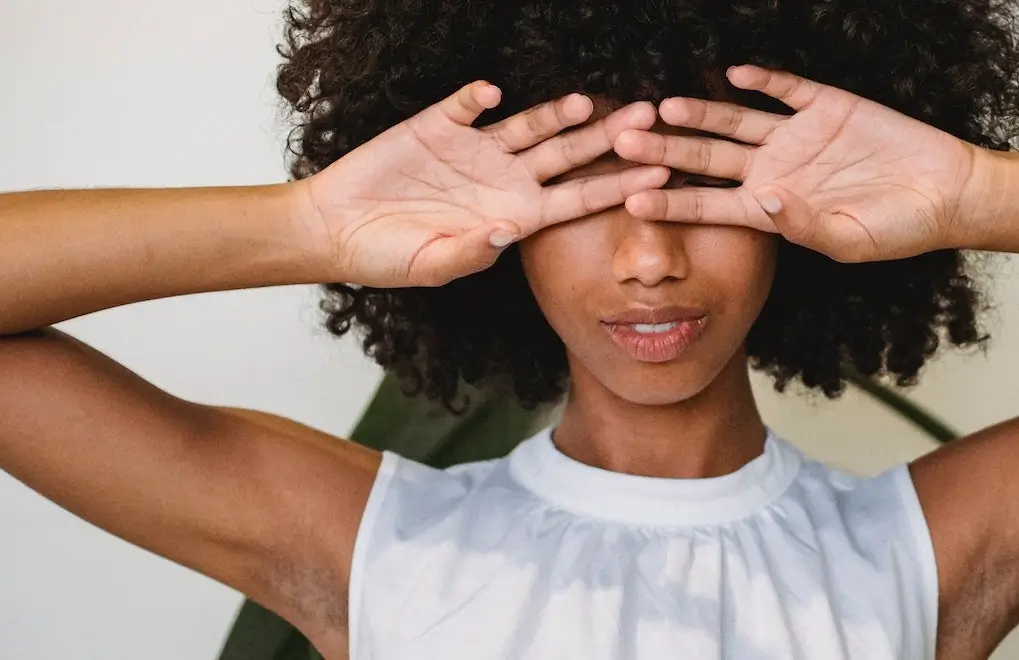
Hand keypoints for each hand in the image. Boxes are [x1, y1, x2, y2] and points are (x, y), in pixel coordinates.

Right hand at [293, 82, 668, 286]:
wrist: (336, 230)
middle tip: (648, 117)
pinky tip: (492, 93)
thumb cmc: (389, 257)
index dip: (619, 186)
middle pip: (567, 154)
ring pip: (527, 125)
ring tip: (587, 102)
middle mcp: (504, 178)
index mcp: (515, 215)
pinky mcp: (436, 126)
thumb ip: (470, 253)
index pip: (579, 198)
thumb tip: (503, 231)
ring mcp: (474, 149)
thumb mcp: (432, 266)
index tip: (660, 175)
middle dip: (607, 137)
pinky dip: (477, 98)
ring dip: (554, 113)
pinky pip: (463, 106)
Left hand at [612, 65, 987, 262]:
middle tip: (624, 140)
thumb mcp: (851, 241)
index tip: (631, 197)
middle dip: (668, 149)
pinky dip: (763, 81)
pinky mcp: (826, 106)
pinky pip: (787, 89)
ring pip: (737, 121)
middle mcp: (776, 168)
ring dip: (702, 112)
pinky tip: (733, 75)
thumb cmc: (900, 230)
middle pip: (710, 156)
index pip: (710, 203)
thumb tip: (764, 200)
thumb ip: (805, 226)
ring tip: (665, 107)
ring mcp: (798, 136)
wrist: (946, 194)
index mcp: (774, 209)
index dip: (672, 200)